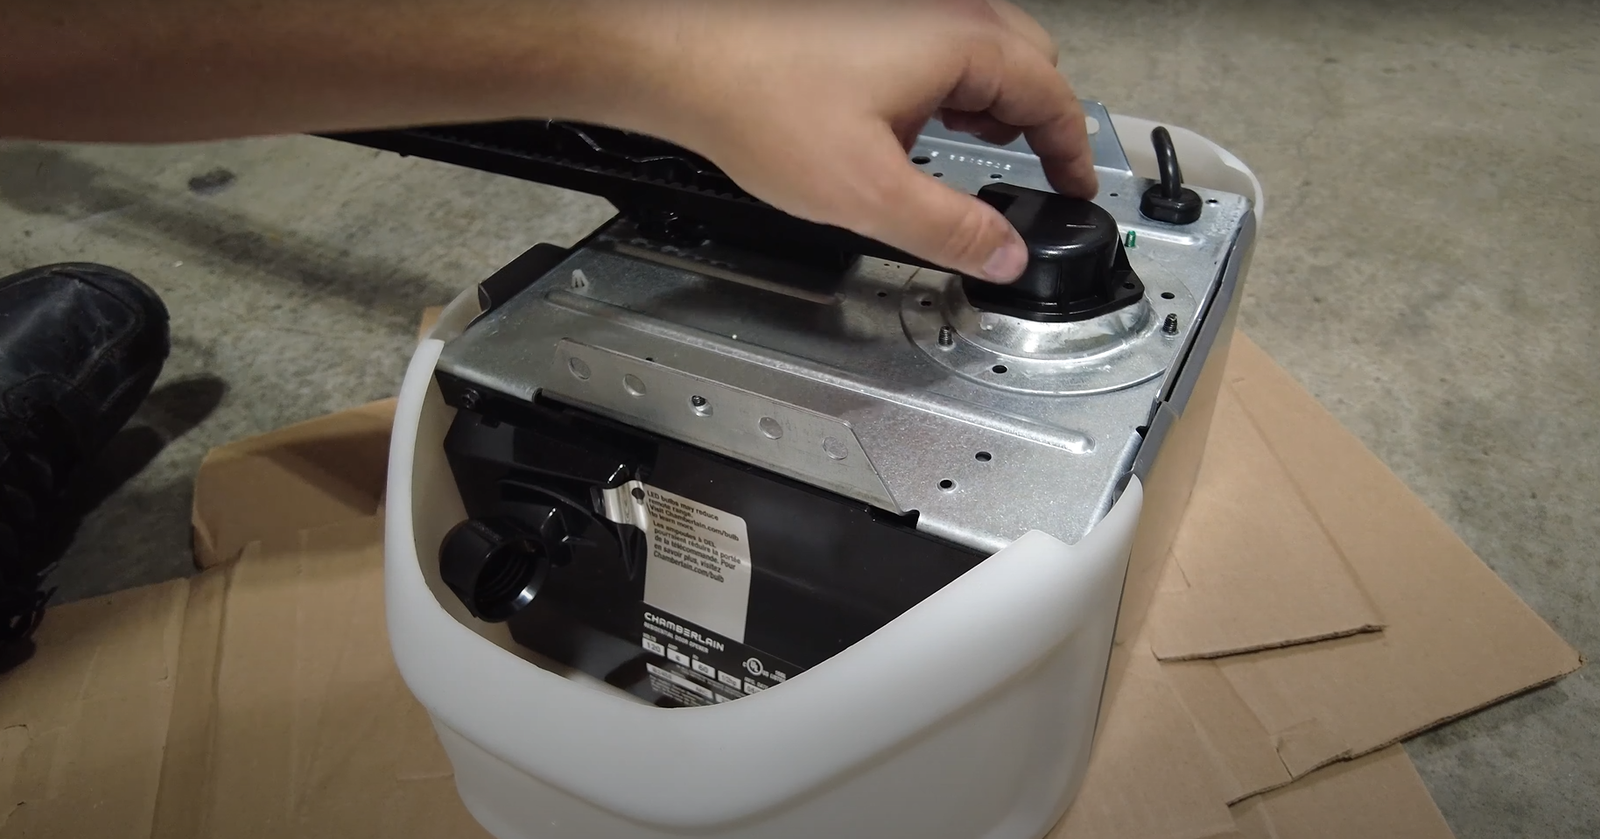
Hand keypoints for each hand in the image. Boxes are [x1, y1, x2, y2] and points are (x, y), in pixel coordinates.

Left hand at [628, 0, 1096, 283]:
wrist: (683, 58)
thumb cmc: (761, 102)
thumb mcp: (869, 194)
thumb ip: (949, 230)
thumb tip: (1005, 254)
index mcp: (958, 41)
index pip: (1052, 94)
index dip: (1072, 151)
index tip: (1077, 188)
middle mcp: (940, 9)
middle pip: (1028, 61)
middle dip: (1036, 121)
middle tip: (1032, 176)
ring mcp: (904, 5)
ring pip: (983, 49)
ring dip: (992, 100)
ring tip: (971, 152)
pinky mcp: (870, 14)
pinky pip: (939, 42)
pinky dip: (951, 83)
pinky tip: (918, 122)